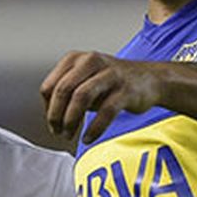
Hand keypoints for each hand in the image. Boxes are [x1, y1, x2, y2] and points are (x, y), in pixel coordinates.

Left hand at [40, 51, 158, 144]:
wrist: (149, 79)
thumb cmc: (111, 82)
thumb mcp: (84, 81)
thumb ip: (66, 92)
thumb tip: (50, 116)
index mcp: (75, 59)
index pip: (50, 85)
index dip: (47, 108)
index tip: (52, 123)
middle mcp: (91, 61)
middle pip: (63, 90)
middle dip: (56, 116)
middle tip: (58, 131)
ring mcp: (109, 74)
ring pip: (81, 97)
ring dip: (71, 121)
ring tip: (70, 134)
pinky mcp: (125, 90)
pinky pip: (105, 112)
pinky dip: (94, 128)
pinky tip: (88, 137)